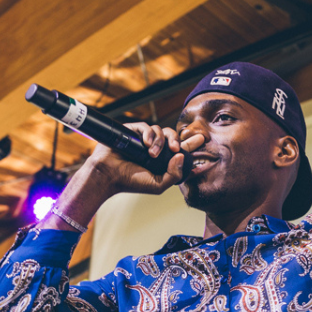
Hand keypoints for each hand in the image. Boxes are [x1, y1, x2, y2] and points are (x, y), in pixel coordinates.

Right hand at [80, 122, 198, 195]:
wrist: (109, 176)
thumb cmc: (131, 182)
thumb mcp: (158, 185)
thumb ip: (174, 175)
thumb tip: (181, 156)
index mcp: (161, 159)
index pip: (180, 148)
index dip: (191, 143)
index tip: (202, 138)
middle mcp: (153, 147)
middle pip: (172, 136)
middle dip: (177, 140)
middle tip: (176, 149)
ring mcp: (143, 138)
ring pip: (160, 130)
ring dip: (160, 141)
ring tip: (152, 154)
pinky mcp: (132, 131)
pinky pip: (146, 126)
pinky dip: (149, 134)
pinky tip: (147, 144)